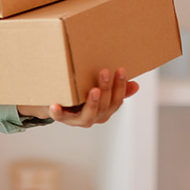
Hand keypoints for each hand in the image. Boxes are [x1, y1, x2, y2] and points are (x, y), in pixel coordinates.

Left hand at [17, 68, 139, 127]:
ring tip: (94, 90)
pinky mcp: (62, 119)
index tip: (121, 69)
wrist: (54, 103)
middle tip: (105, 72)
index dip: (120, 85)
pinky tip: (55, 105)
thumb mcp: (99, 90)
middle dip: (106, 88)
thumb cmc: (80, 95)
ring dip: (92, 102)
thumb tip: (135, 84)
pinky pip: (60, 117)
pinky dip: (58, 112)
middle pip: (105, 105)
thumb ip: (115, 90)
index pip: (117, 99)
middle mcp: (95, 117)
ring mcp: (79, 120)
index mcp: (106, 110)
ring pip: (89, 114)